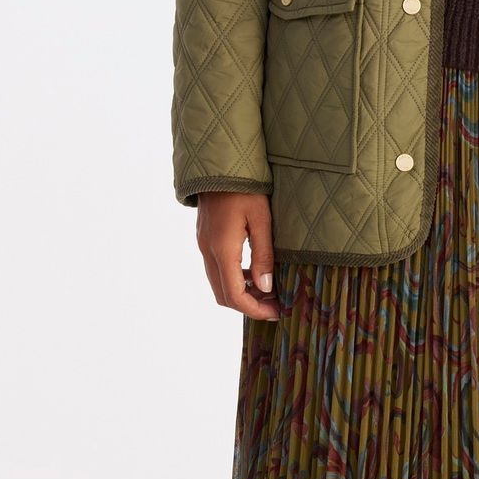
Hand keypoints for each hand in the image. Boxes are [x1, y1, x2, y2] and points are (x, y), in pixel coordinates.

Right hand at [195, 191, 279, 320]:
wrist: (220, 164)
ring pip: (218, 283)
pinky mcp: (205, 238)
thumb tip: (265, 288)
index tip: (276, 313)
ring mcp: (203, 245)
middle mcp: (207, 251)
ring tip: (268, 290)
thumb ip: (263, 254)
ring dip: (241, 292)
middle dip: (248, 305)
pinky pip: (216, 268)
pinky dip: (234, 278)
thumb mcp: (261, 219)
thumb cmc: (245, 187)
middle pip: (223, 294)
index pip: (234, 295)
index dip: (254, 310)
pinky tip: (254, 272)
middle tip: (275, 305)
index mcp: (222, 249)